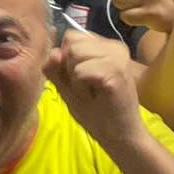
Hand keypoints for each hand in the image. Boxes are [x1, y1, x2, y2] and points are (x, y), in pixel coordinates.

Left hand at [44, 32, 143, 151]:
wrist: (120, 136)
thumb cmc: (97, 112)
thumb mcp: (68, 87)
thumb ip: (56, 68)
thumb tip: (52, 51)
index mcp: (105, 46)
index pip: (71, 36)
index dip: (67, 59)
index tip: (82, 79)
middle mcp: (114, 46)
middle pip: (71, 42)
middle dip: (70, 68)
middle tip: (88, 87)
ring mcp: (117, 57)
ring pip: (74, 53)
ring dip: (76, 78)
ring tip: (92, 92)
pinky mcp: (116, 71)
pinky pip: (81, 70)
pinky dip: (81, 86)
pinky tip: (96, 96)